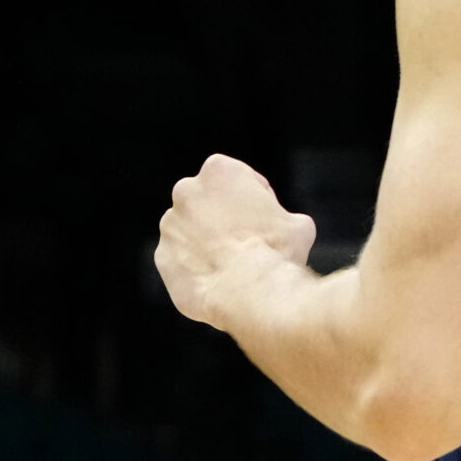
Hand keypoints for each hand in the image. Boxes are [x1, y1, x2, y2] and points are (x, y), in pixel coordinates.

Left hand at [156, 154, 315, 328]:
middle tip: (251, 242)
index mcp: (219, 170)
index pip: (240, 179)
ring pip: (192, 231)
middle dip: (226, 218)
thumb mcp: (298, 223)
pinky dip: (198, 267)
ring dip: (209, 242)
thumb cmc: (276, 250)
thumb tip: (278, 228)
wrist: (250, 291)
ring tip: (235, 266)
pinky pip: (183, 259)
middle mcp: (186, 191)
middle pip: (210, 202)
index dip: (259, 200)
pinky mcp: (162, 256)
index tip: (268, 220)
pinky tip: (221, 280)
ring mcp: (170, 225)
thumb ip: (279, 215)